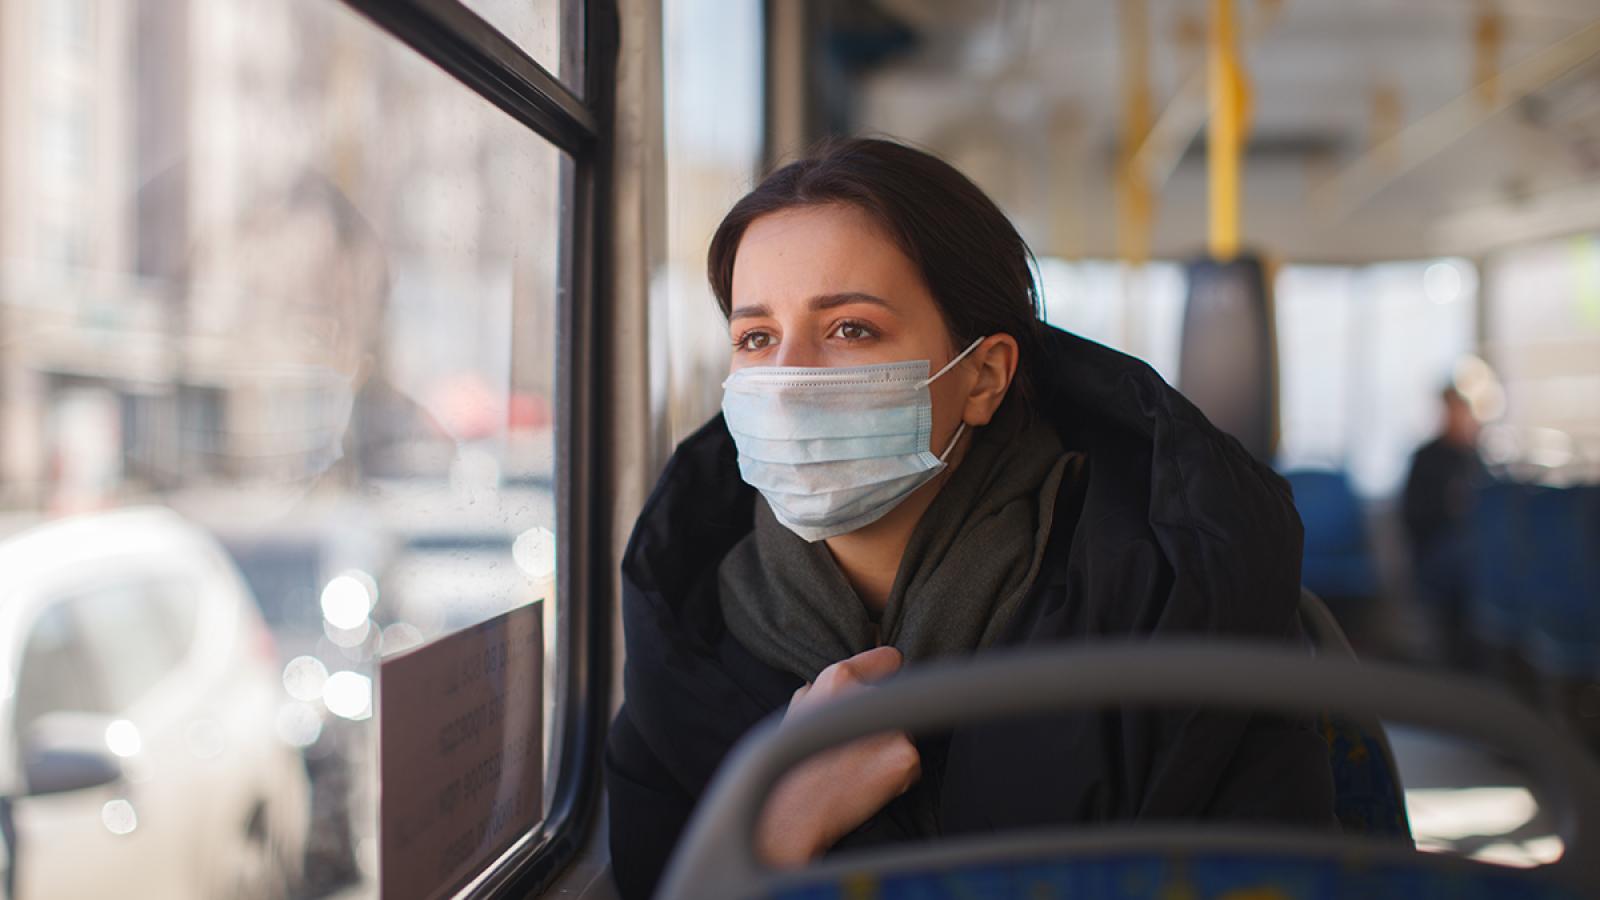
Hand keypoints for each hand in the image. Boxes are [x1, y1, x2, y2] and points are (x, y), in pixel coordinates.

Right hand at [756, 646, 921, 866]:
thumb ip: (823, 689)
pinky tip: (868, 785)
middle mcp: (870, 695)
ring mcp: (893, 725)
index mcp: (840, 676)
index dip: (886, 675)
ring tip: (858, 769)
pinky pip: (910, 761)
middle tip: (857, 745)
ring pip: (904, 731)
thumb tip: (839, 683)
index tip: (887, 686)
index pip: (889, 658)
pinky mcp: (907, 756)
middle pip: (896, 701)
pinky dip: (897, 774)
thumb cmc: (789, 763)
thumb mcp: (796, 710)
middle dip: (884, 718)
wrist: (792, 813)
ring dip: (890, 748)